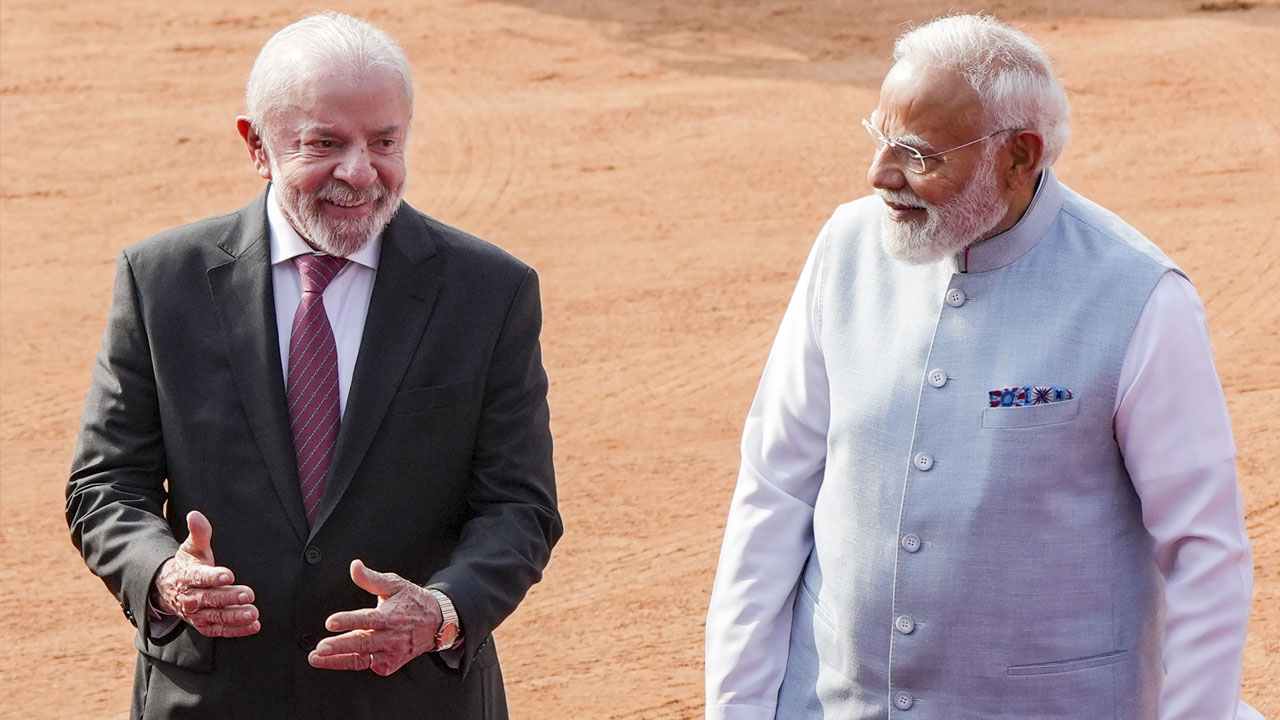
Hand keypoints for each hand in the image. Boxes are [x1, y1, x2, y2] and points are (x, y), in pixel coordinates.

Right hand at [151, 510, 259, 637]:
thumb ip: (198, 533)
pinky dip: (236, 630)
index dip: (213, 577)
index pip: (200, 577)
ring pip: (216, 617)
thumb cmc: (187, 565)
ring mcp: (197, 614)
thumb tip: (195, 514)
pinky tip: (254, 625)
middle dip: (229, 597)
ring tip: (254, 613)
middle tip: (248, 595)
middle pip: (210, 599)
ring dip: (235, 616)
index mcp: (187, 576)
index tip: (228, 574)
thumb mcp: (191, 548)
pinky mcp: (205, 625)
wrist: (169, 590)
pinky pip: (220, 630)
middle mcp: (191, 598)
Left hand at [308, 559, 441, 675]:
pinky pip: (368, 665)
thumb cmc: (412, 602)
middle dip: (340, 646)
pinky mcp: (390, 664)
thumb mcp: (394, 584)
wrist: (436, 622)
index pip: (367, 619)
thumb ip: (371, 578)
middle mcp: (391, 637)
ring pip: (361, 659)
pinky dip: (351, 663)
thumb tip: (354, 567)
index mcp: (391, 616)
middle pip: (362, 643)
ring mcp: (391, 652)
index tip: (331, 622)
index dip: (348, 621)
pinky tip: (336, 660)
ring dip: (337, 660)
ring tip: (317, 658)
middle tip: (321, 648)